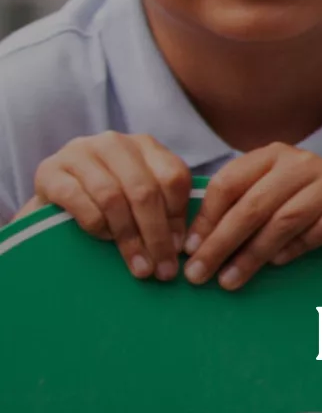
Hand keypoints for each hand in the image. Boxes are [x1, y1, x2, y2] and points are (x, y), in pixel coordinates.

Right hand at [30, 132, 193, 279]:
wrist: (54, 201)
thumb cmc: (107, 202)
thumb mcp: (140, 198)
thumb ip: (163, 211)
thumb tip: (179, 248)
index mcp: (144, 145)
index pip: (173, 176)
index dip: (178, 216)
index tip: (180, 249)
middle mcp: (113, 143)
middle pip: (144, 190)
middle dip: (156, 235)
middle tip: (163, 269)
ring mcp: (79, 153)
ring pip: (112, 197)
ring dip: (128, 237)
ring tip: (138, 264)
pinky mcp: (49, 171)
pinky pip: (78, 200)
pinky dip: (95, 224)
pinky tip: (103, 238)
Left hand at [183, 145, 321, 289]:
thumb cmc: (303, 201)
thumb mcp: (268, 194)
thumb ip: (238, 208)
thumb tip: (194, 246)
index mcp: (273, 155)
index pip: (229, 183)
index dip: (206, 219)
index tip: (189, 250)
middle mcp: (303, 162)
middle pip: (254, 204)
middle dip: (222, 242)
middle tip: (200, 273)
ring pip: (286, 219)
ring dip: (254, 254)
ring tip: (231, 279)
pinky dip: (297, 247)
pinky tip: (279, 263)